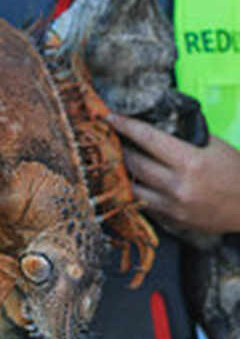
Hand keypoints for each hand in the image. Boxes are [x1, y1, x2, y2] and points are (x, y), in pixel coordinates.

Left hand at [106, 113, 239, 233]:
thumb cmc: (235, 171)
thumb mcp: (214, 146)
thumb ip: (183, 136)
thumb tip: (152, 124)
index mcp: (190, 161)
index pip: (147, 138)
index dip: (125, 126)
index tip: (110, 118)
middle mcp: (178, 185)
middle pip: (133, 162)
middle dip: (119, 147)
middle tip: (111, 138)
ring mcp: (174, 206)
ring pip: (132, 186)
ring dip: (124, 171)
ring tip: (119, 160)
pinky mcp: (173, 220)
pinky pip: (144, 204)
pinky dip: (137, 190)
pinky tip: (134, 180)